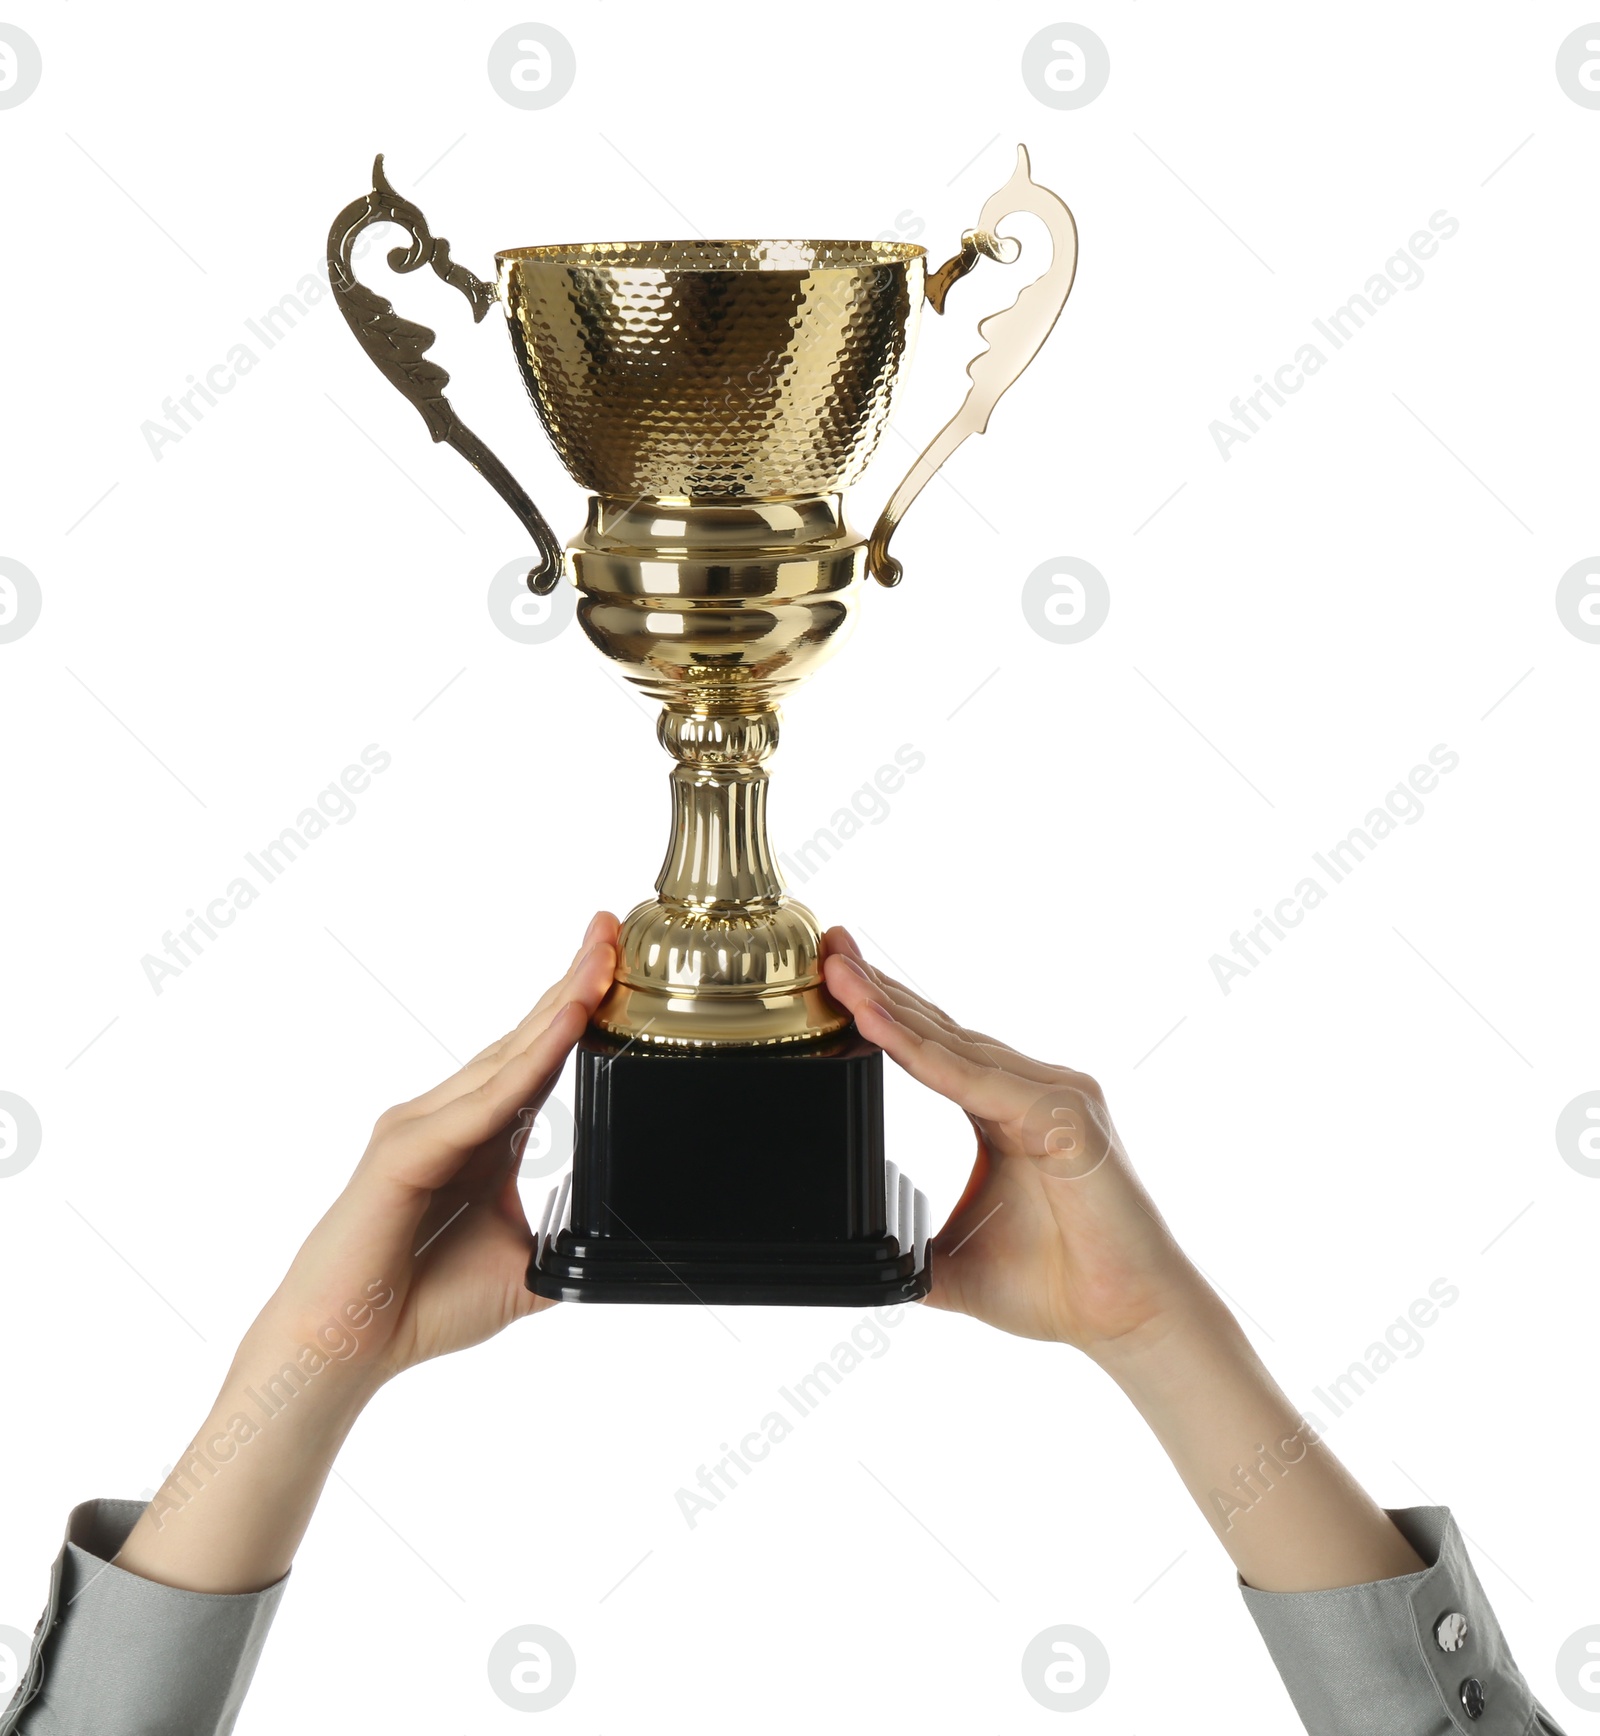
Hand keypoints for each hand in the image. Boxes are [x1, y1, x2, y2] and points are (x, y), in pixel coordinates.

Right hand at [115, 914, 617, 1593]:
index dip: (576, 1010)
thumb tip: (621, 1243)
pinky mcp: (404, 1151)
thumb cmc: (421, 1306)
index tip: (617, 962)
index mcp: (481, 1135)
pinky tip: (566, 1029)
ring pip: (507, 1058)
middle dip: (572, 982)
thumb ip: (564, 1239)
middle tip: (612, 928)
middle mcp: (450, 1117)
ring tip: (600, 962)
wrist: (346, 1351)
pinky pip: (483, 1104)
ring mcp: (422, 1127)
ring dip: (558, 1008)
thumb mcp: (523, 1266)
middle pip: (524, 1038)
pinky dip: (529, 1064)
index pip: (539, 1058)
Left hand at [821, 929, 1429, 1594]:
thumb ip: (911, 1253)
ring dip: (890, 1008)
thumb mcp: (956, 1266)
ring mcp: (1053, 1095)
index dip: (883, 1011)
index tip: (832, 976)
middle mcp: (1031, 1089)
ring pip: (953, 1045)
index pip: (932, 1048)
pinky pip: (979, 1082)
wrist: (1127, 1321)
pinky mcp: (1067, 1118)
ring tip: (839, 974)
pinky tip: (878, 1027)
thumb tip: (862, 1268)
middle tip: (827, 942)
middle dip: (878, 986)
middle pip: (938, 1029)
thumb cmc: (1060, 1288)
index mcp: (1005, 1110)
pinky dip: (925, 1055)